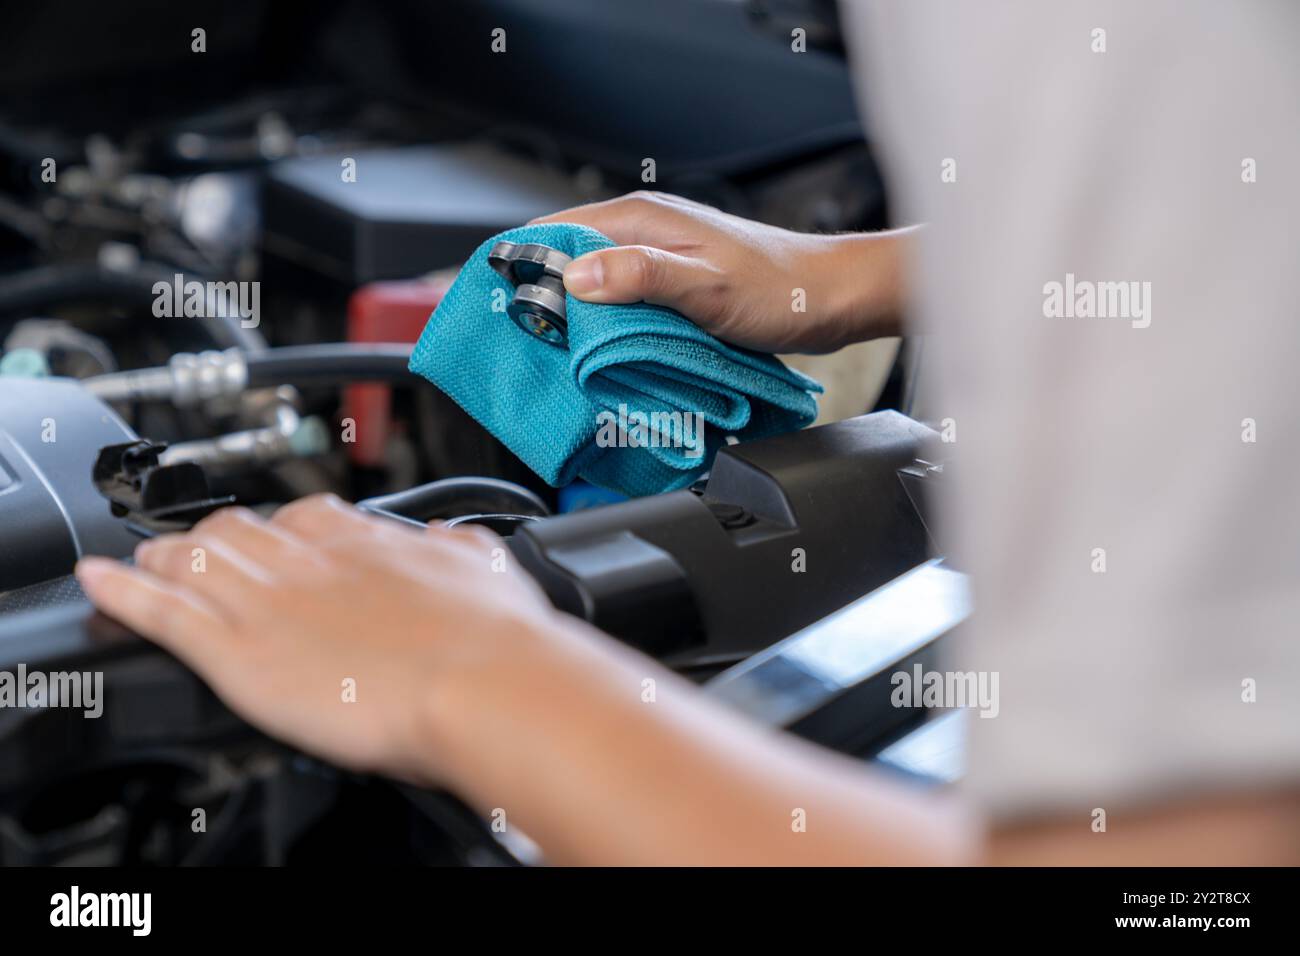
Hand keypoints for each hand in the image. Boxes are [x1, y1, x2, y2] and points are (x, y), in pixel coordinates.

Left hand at [74, 495, 576, 785]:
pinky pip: (164, 612)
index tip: (272, 536)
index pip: (304, 516)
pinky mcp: (240, 652)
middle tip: (198, 550)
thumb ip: (461, 550)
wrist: (484, 682)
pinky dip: (125, 594)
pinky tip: (102, 583)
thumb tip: (454, 541)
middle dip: (214, 538)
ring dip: (166, 560)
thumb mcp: (488, 571)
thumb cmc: (496, 639)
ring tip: (145, 564)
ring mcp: (270, 602)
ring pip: (194, 562)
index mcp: (368, 543)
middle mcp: (312, 561)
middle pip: (238, 532)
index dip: (279, 526)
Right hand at [532, 191, 912, 352]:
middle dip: (543, 299)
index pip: (553, 231)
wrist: (831, 299)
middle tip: (532, 346)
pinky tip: (604, 353)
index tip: (505, 310)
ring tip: (561, 355)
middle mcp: (642, 231)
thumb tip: (575, 275)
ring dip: (576, 317)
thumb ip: (640, 276)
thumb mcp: (705, 287)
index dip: (522, 268)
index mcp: (639, 218)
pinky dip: (607, 325)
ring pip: (592, 284)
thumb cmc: (779, 290)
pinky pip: (621, 301)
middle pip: (566, 259)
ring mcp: (656, 257)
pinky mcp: (670, 284)